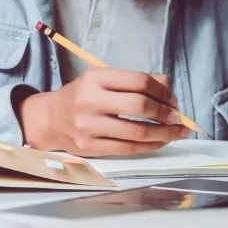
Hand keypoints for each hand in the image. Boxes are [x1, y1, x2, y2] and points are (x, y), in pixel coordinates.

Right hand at [19, 68, 189, 156]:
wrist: (51, 120)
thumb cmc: (82, 97)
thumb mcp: (102, 80)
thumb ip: (134, 81)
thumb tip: (168, 88)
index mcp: (94, 79)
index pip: (138, 81)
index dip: (162, 91)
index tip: (172, 100)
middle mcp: (89, 101)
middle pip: (139, 106)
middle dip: (165, 113)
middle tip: (176, 117)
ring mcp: (88, 127)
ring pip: (137, 132)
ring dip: (163, 133)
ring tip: (176, 132)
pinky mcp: (89, 147)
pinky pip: (128, 149)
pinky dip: (149, 146)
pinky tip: (159, 142)